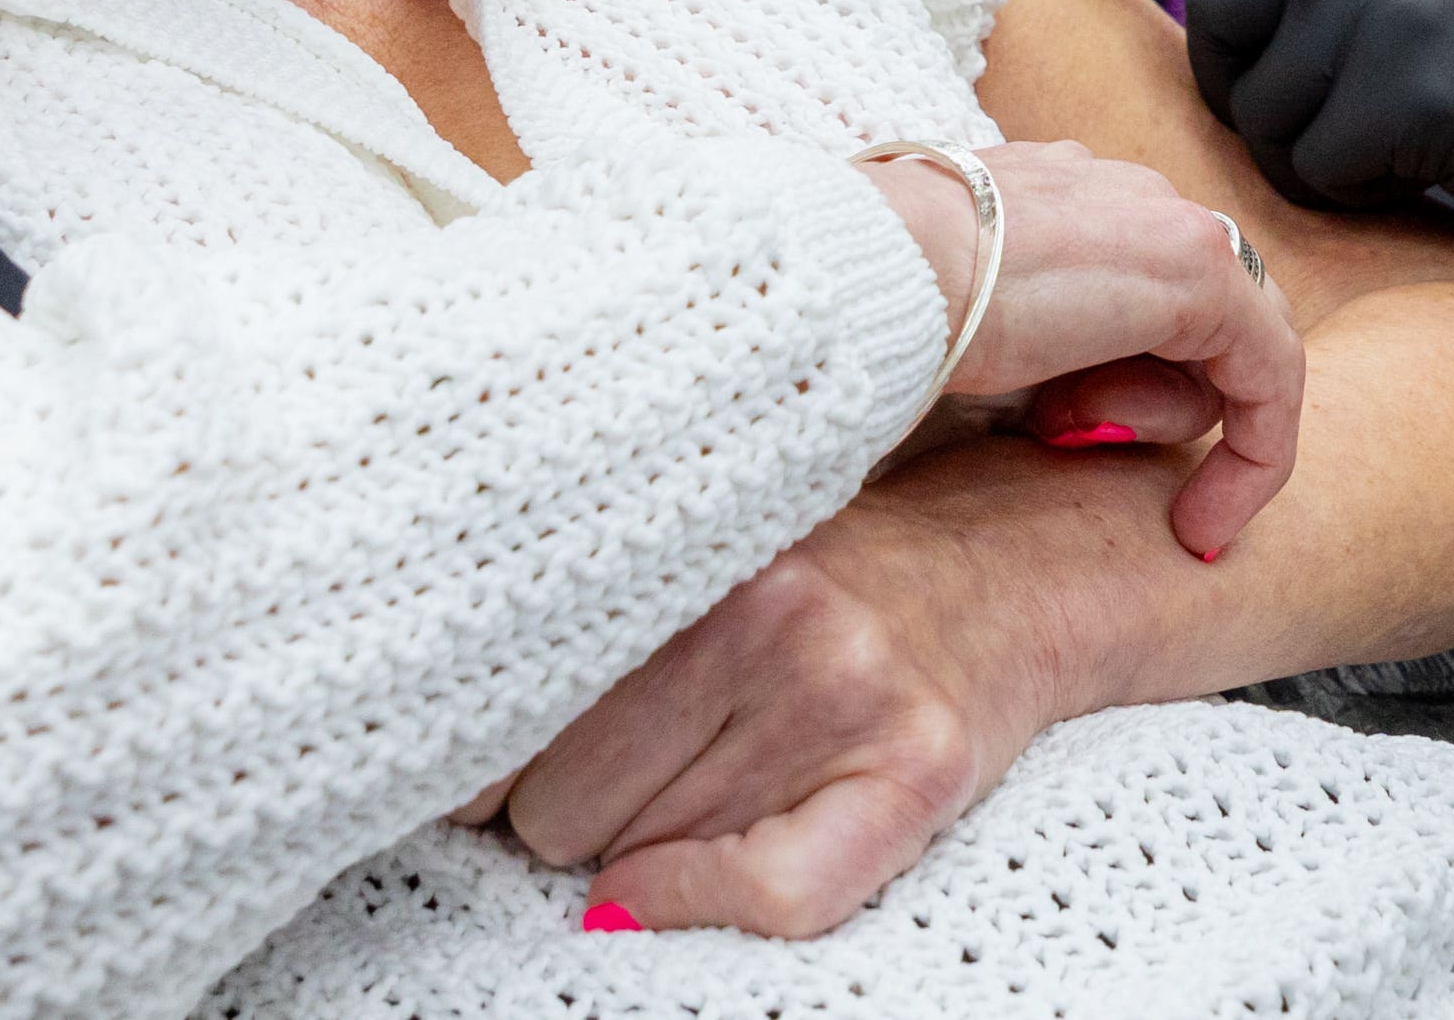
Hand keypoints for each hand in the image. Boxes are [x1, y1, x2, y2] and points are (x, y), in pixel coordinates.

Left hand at [465, 449, 1074, 936]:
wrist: (1005, 569)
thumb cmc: (817, 584)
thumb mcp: (686, 569)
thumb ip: (572, 636)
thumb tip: (448, 786)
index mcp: (678, 546)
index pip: (506, 707)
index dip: (487, 758)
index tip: (497, 756)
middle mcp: (761, 608)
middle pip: (554, 803)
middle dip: (570, 808)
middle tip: (638, 765)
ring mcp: (841, 687)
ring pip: (634, 859)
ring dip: (640, 849)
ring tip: (702, 785)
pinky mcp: (915, 766)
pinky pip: (770, 894)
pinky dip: (701, 906)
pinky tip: (684, 881)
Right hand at [852, 138, 1298, 557]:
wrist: (873, 275)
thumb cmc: (879, 317)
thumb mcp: (954, 331)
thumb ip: (1011, 342)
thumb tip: (1018, 400)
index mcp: (1055, 196)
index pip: (1129, 285)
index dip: (1122, 376)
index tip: (1073, 444)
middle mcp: (1119, 193)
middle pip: (1187, 318)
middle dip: (1140, 397)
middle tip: (1060, 443)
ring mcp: (1165, 220)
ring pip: (1221, 347)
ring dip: (1156, 419)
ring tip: (1057, 431)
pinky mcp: (1201, 267)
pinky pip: (1268, 374)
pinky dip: (1253, 455)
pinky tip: (1203, 526)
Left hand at [1003, 0, 1453, 292]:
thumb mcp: (1416, 20)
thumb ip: (1325, 10)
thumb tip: (1225, 38)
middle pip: (1210, 34)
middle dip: (1247, 100)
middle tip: (1341, 128)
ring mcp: (1381, 5)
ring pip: (1258, 114)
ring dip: (1314, 157)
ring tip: (1406, 143)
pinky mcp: (1406, 80)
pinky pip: (1313, 167)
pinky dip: (1358, 191)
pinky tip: (1427, 169)